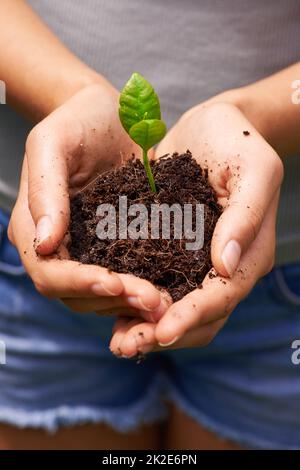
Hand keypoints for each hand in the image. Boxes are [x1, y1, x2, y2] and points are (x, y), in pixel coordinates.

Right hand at [8, 84, 168, 320]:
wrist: (109, 116)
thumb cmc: (76, 121)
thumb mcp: (53, 144)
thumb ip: (45, 190)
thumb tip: (44, 243)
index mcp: (35, 226)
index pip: (49, 272)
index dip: (80, 284)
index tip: (116, 284)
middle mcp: (58, 246)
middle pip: (77, 293)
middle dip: (114, 300)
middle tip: (156, 301)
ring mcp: (87, 250)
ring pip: (102, 295)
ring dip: (132, 303)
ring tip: (167, 302)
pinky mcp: (114, 247)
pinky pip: (125, 277)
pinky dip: (143, 288)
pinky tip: (171, 290)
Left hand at [109, 101, 282, 356]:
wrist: (215, 126)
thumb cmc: (239, 142)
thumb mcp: (254, 169)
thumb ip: (246, 218)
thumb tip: (224, 267)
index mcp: (248, 252)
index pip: (222, 296)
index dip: (193, 316)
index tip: (162, 332)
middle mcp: (223, 266)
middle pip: (199, 316)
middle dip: (164, 333)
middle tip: (125, 346)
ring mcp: (197, 261)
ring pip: (175, 308)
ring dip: (146, 326)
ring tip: (115, 341)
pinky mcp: (173, 250)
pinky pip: (156, 284)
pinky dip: (136, 300)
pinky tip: (110, 306)